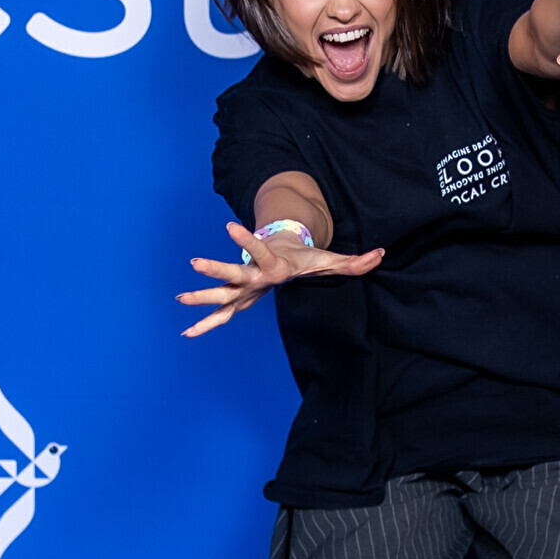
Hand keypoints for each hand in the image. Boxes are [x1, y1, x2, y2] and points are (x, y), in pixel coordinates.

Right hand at [178, 222, 384, 338]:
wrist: (281, 251)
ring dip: (202, 297)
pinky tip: (188, 333)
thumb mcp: (332, 259)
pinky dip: (206, 323)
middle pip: (235, 273)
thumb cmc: (306, 257)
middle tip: (195, 262)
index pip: (261, 250)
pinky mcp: (241, 299)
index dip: (248, 239)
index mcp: (275, 264)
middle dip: (216, 269)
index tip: (230, 225)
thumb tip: (380, 255)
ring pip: (223, 293)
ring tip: (180, 300)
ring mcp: (245, 287)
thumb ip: (355, 260)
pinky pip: (223, 313)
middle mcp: (255, 274)